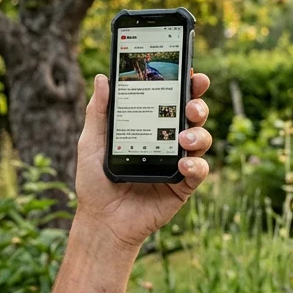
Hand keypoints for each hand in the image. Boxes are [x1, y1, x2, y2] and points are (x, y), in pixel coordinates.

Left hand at [73, 71, 211, 248]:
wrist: (101, 221)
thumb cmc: (94, 182)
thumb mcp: (91, 143)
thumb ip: (98, 112)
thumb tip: (102, 78)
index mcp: (149, 126)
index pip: (170, 100)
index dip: (184, 84)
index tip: (191, 71)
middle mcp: (167, 141)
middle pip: (191, 116)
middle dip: (197, 104)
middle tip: (191, 103)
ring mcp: (177, 163)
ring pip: (201, 140)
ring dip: (198, 134)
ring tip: (184, 137)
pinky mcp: (182, 186)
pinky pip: (199, 171)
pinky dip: (196, 165)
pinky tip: (184, 164)